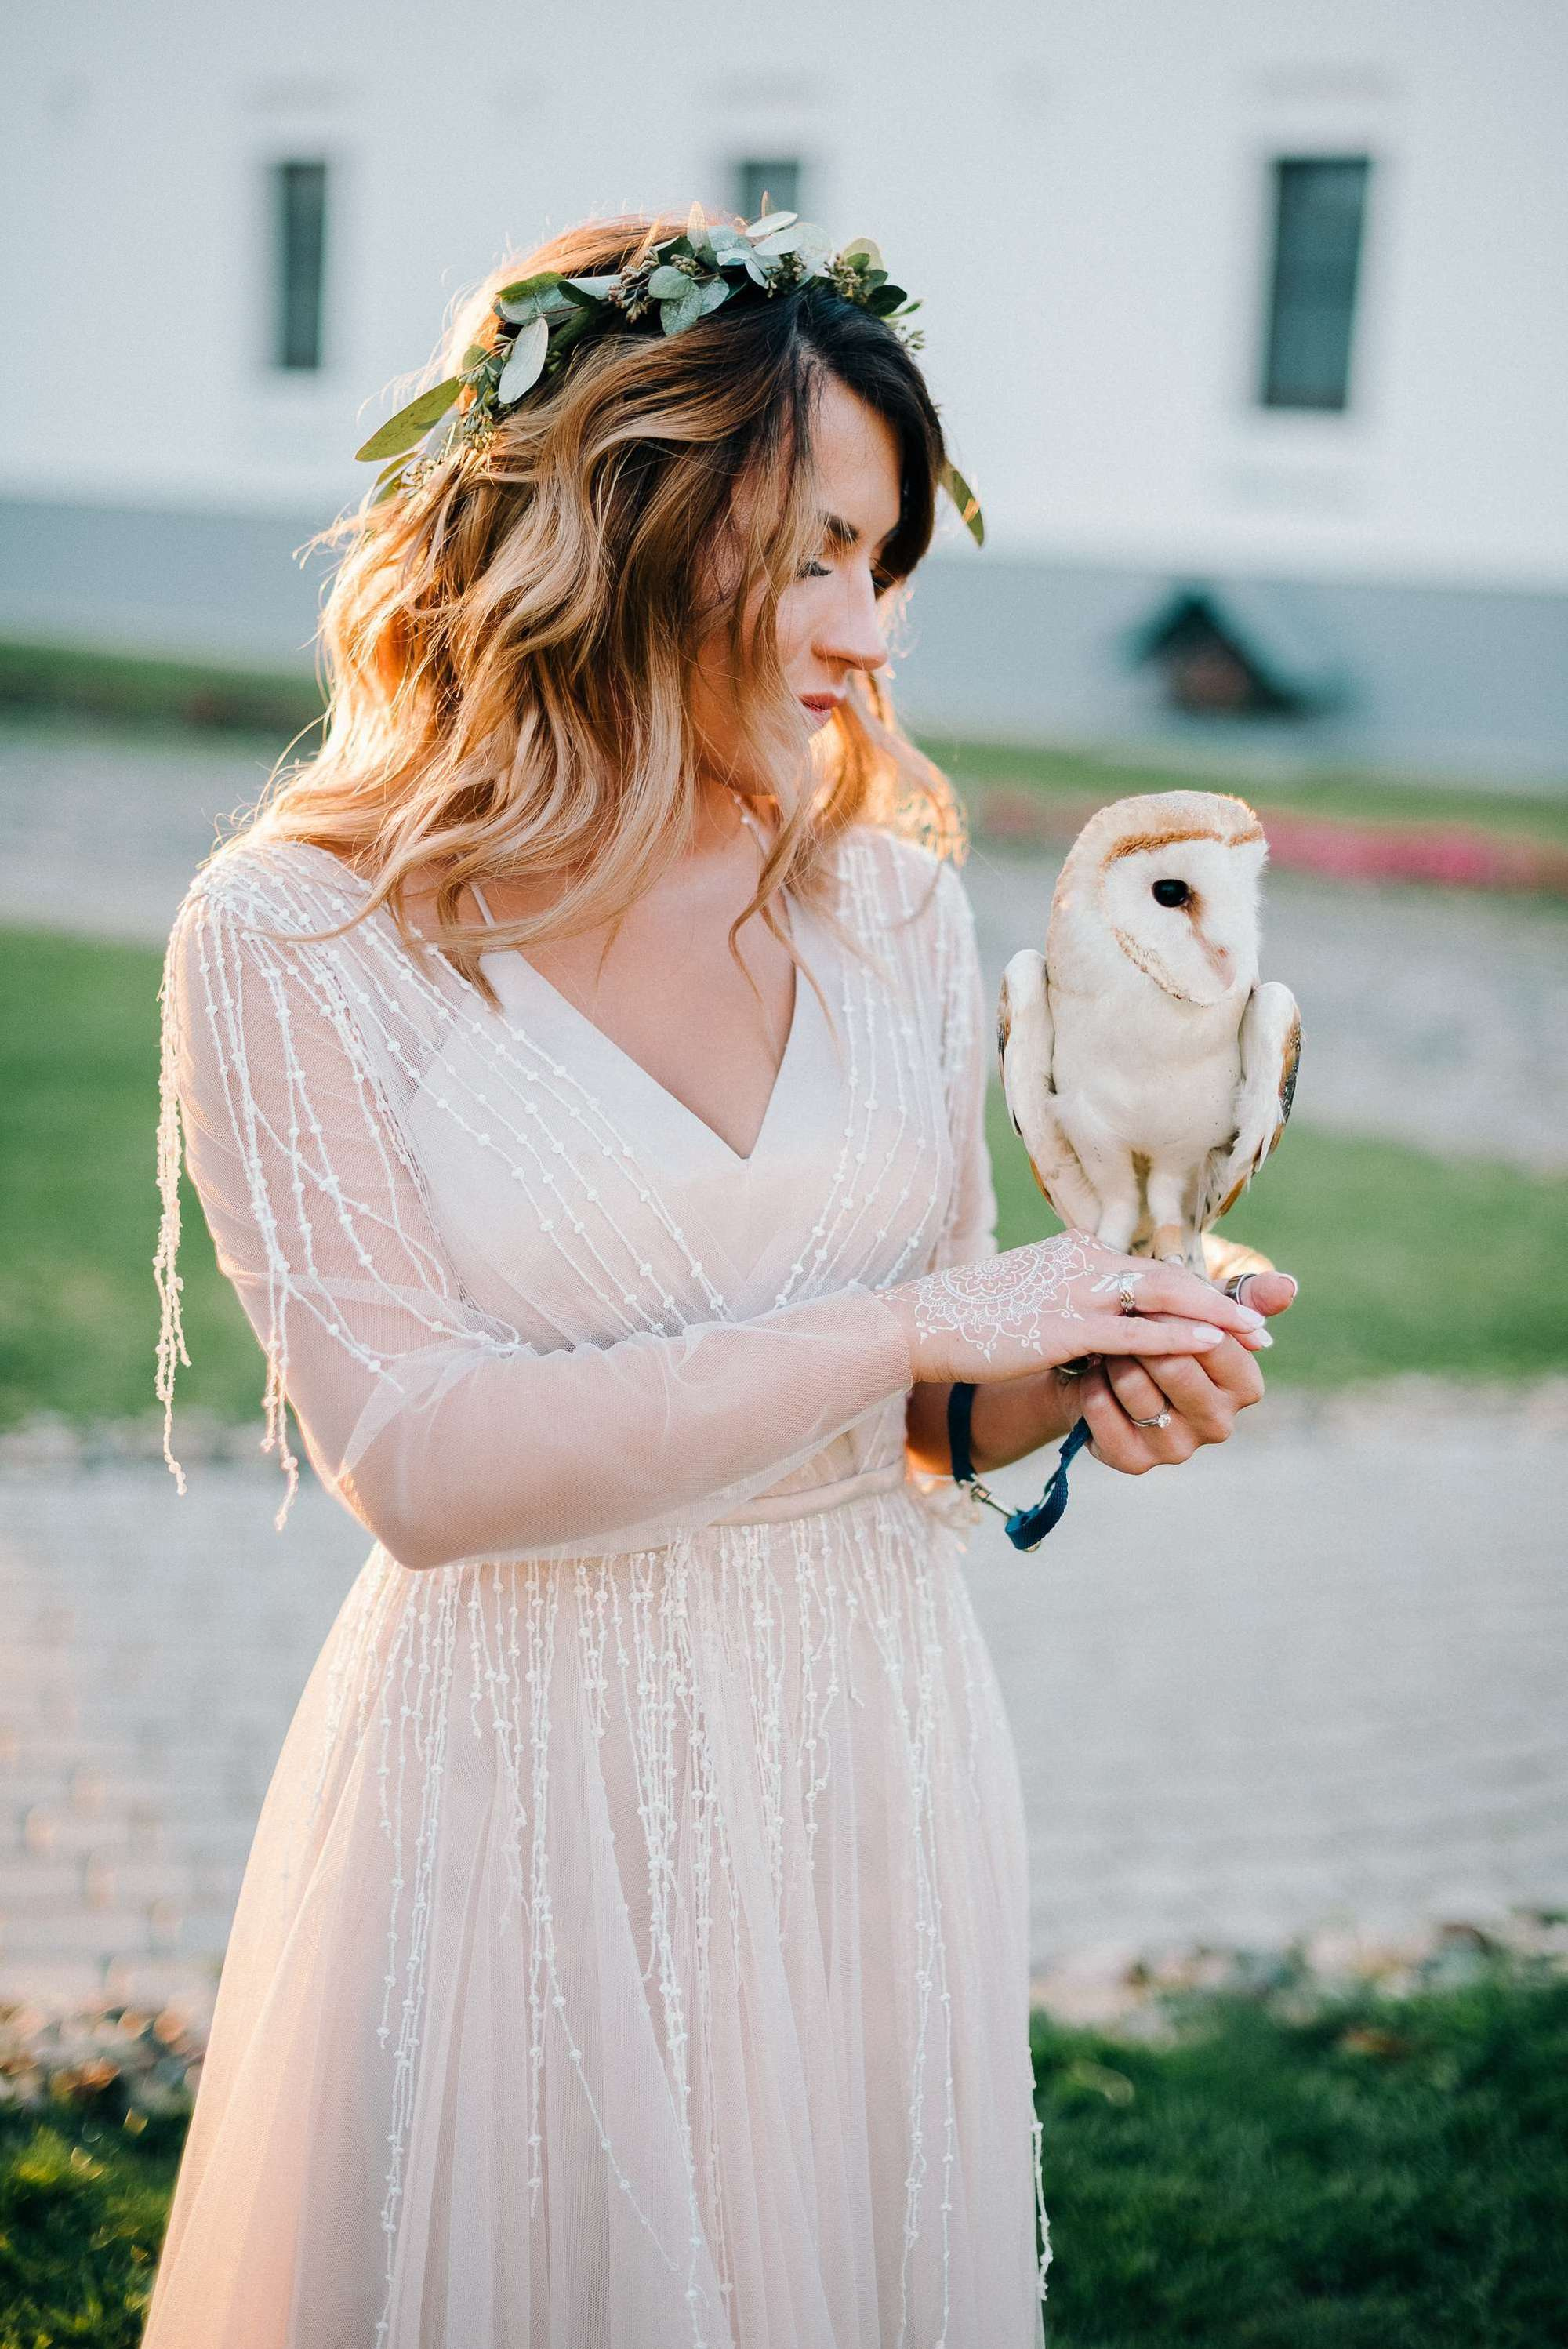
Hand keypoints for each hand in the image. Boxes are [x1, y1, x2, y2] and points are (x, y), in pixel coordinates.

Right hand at [888, 1232, 1271, 1386]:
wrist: (917, 1325)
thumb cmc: (968, 1318)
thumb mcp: (1027, 1298)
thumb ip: (1067, 1297)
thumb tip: (1095, 1319)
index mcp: (1074, 1252)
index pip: (1151, 1267)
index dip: (1200, 1288)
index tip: (1238, 1308)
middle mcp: (1081, 1262)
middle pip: (1170, 1275)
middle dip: (1223, 1302)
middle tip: (1264, 1325)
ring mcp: (1073, 1292)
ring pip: (1163, 1297)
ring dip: (1216, 1317)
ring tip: (1257, 1338)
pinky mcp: (1063, 1327)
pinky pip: (1133, 1331)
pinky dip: (1179, 1336)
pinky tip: (1213, 1345)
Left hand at [1080, 1271, 1297, 1473]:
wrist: (1104, 1372)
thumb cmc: (1162, 1337)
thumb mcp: (1201, 1310)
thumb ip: (1245, 1297)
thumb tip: (1288, 1284)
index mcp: (1245, 1387)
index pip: (1216, 1343)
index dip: (1178, 1316)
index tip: (1151, 1297)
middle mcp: (1218, 1424)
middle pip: (1176, 1368)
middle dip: (1143, 1335)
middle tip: (1121, 1316)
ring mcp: (1177, 1448)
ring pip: (1135, 1388)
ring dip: (1113, 1358)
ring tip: (1106, 1344)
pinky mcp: (1135, 1461)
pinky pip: (1102, 1414)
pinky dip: (1091, 1386)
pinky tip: (1091, 1375)